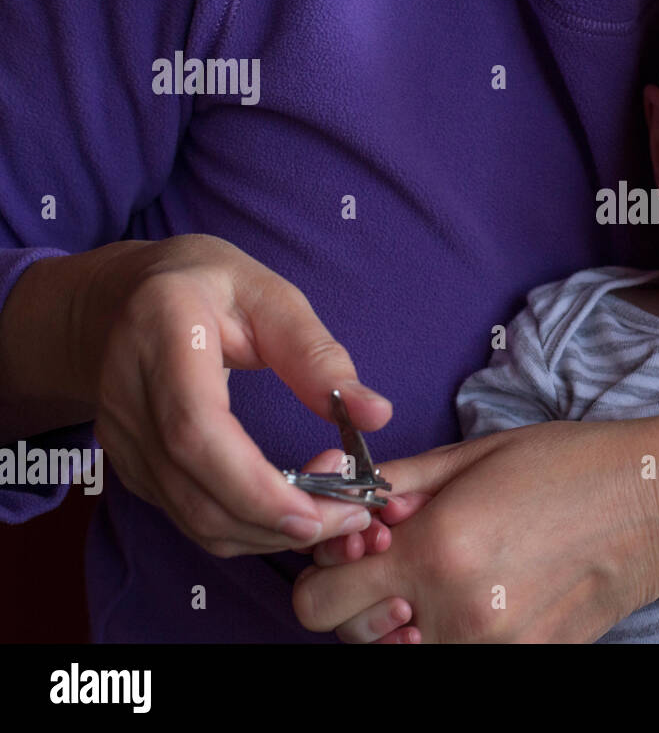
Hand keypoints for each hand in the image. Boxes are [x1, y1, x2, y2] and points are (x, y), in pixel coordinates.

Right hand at [81, 233, 391, 555]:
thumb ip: (318, 355)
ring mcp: (121, 435)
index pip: (195, 429)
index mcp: (164, 333)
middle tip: (349, 517)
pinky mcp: (129, 464)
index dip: (253, 484)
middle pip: (192, 487)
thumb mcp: (270, 296)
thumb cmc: (208, 285)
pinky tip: (293, 508)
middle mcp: (128, 392)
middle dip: (274, 520)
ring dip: (266, 532)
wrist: (123, 295)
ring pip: (190, 516)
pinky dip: (246, 528)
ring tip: (333, 514)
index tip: (317, 510)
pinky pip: (187, 515)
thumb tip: (376, 414)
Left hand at [292, 419, 658, 642]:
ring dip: (405, 619)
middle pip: (348, 635)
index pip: (317, 598)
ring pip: (398, 652)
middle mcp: (455, 612)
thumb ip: (391, 485)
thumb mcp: (471, 455)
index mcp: (435, 549)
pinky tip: (486, 591)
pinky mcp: (522, 663)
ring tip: (450, 573)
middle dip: (360, 595)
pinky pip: (453, 656)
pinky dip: (450, 632)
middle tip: (402, 557)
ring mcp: (491, 648)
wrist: (657, 506)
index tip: (359, 542)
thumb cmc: (570, 466)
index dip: (328, 565)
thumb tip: (335, 500)